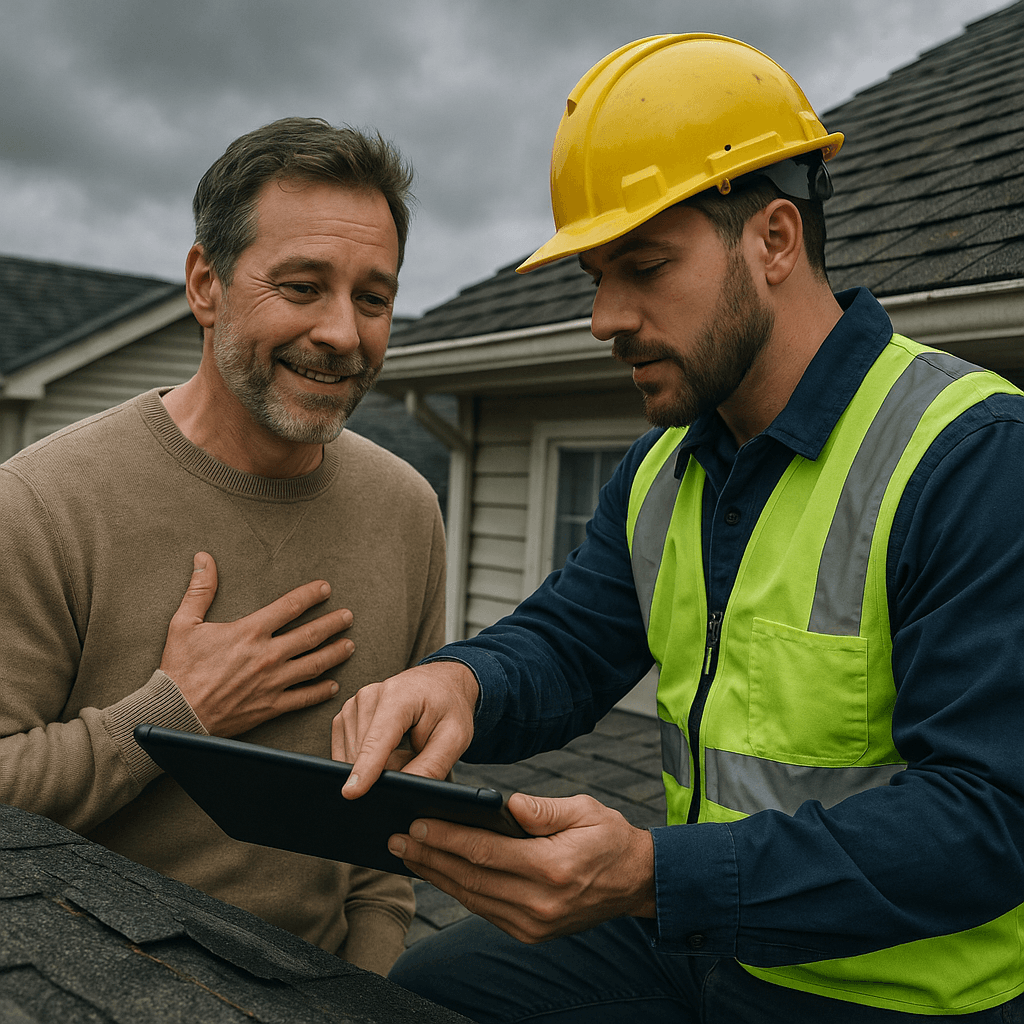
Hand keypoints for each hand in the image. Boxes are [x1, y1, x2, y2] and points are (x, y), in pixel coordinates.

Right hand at [159, 552, 354, 735]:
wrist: (174, 714)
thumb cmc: (179, 669)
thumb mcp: (183, 624)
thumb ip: (200, 590)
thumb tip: (204, 558)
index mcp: (249, 632)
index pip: (290, 606)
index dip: (311, 595)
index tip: (326, 589)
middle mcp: (267, 656)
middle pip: (310, 635)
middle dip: (333, 623)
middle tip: (348, 616)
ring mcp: (272, 683)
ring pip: (314, 665)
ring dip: (335, 654)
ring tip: (350, 645)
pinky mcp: (271, 706)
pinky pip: (304, 698)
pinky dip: (321, 692)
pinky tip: (333, 685)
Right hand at [332, 661, 478, 796]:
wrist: (440, 683)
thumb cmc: (449, 708)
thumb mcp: (454, 737)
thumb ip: (431, 765)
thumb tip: (403, 790)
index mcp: (398, 697)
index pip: (377, 740)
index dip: (365, 768)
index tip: (350, 793)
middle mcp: (369, 696)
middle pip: (363, 753)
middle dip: (385, 769)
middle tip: (414, 755)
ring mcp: (354, 704)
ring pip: (352, 756)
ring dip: (376, 765)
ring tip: (403, 748)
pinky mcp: (346, 715)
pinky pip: (346, 751)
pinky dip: (364, 760)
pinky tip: (386, 749)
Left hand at [388, 792, 655, 942]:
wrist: (636, 882)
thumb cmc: (610, 838)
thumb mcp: (585, 810)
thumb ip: (544, 809)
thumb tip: (507, 805)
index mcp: (553, 868)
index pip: (485, 852)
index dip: (447, 837)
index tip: (417, 822)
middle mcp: (540, 902)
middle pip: (471, 877)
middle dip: (429, 856)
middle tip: (397, 838)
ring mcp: (534, 923)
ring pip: (472, 897)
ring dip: (436, 875)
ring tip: (408, 854)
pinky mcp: (530, 932)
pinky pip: (485, 909)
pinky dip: (458, 890)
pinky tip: (439, 872)